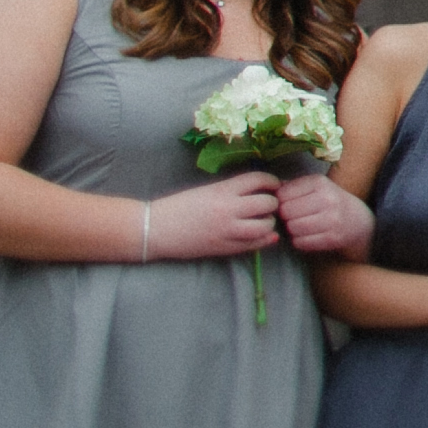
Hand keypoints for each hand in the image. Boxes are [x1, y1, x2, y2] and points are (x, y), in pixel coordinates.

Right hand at [147, 173, 282, 262]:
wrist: (154, 229)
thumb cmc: (178, 206)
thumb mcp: (206, 191)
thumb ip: (232, 190)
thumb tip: (262, 190)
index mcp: (222, 189)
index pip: (259, 179)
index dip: (272, 181)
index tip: (274, 185)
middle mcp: (228, 208)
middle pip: (267, 203)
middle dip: (272, 203)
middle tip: (268, 205)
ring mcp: (227, 229)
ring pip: (265, 225)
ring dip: (268, 223)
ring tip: (261, 221)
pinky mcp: (223, 247)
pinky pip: (254, 244)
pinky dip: (264, 239)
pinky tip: (262, 236)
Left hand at [274, 172, 372, 257]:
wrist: (360, 221)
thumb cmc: (331, 201)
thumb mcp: (316, 187)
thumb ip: (293, 186)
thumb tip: (269, 189)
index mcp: (320, 182)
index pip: (282, 194)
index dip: (280, 202)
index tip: (289, 204)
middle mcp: (327, 198)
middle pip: (286, 212)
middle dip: (286, 217)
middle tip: (294, 218)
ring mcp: (332, 219)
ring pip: (292, 228)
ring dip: (292, 230)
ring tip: (301, 226)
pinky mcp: (332, 238)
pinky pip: (300, 242)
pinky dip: (300, 241)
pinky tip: (309, 236)